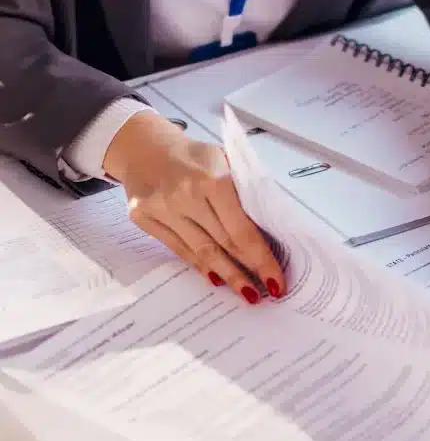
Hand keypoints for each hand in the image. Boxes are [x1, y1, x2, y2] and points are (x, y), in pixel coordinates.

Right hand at [104, 112, 285, 302]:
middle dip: (248, 270)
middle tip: (267, 292)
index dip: (261, 258)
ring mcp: (161, 208)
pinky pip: (178, 249)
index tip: (276, 280)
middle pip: (223, 243)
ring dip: (226, 275)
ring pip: (201, 252)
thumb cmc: (196, 157)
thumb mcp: (227, 160)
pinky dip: (200, 265)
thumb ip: (246, 190)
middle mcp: (185, 195)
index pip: (242, 228)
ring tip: (245, 291)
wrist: (146, 147)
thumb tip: (273, 227)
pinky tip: (216, 277)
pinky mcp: (143, 218)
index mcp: (213, 178)